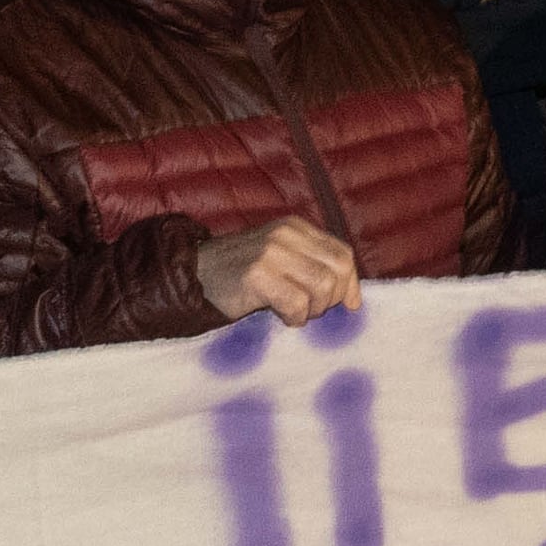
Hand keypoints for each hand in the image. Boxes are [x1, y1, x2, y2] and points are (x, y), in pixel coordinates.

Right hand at [192, 221, 362, 326]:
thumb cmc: (240, 274)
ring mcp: (271, 253)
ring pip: (323, 287)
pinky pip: (297, 303)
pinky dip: (295, 317)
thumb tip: (352, 296)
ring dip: (313, 309)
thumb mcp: (279, 258)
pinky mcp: (257, 275)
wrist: (193, 276)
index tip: (348, 305)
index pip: (342, 253)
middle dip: (333, 298)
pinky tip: (282, 317)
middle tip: (311, 309)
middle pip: (338, 270)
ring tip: (294, 311)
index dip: (351, 283)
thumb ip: (312, 266)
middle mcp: (286, 234)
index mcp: (296, 228)